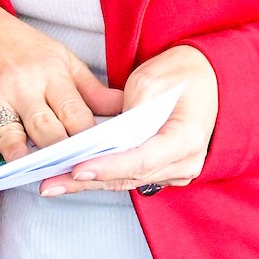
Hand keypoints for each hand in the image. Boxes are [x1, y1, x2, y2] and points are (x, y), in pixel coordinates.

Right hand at [0, 0, 107, 167]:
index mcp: (51, 74)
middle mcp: (23, 85)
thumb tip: (125, 109)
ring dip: (17, 149)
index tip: (100, 158)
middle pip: (44, 124)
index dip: (87, 137)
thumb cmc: (22, 48)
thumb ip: (91, 90)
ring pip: (9, 129)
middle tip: (69, 171)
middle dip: (57, 149)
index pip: (74, 111)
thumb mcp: (61, 59)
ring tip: (25, 165)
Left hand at [40, 43, 218, 196]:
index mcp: (187, 138)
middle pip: (130, 177)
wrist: (209, 78)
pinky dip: (103, 176)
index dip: (107, 167)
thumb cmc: (183, 74)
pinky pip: (131, 177)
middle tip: (49, 184)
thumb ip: (130, 111)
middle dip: (87, 182)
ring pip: (127, 181)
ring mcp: (177, 171)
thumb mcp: (152, 81)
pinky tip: (74, 177)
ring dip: (90, 183)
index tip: (77, 169)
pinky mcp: (165, 170)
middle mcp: (186, 162)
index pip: (141, 159)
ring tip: (52, 184)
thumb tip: (105, 137)